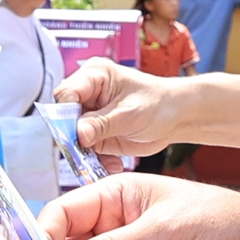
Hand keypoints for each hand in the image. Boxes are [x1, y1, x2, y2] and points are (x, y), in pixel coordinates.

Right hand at [59, 58, 190, 155]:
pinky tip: (114, 163)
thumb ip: (102, 124)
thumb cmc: (158, 104)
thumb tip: (78, 134)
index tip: (77, 133)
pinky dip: (96, 160)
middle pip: (64, 116)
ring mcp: (90, 115)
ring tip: (108, 162)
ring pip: (72, 137)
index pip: (66, 93)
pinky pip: (85, 150)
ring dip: (86, 154)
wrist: (175, 117)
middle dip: (74, 138)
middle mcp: (88, 93)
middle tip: (88, 153)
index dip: (67, 114)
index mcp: (95, 76)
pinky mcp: (95, 133)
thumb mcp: (130, 114)